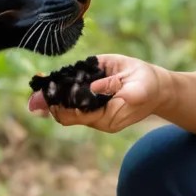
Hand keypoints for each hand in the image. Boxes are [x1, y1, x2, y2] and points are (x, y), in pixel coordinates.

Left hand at [32, 53, 166, 133]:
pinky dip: (63, 82)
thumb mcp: (138, 89)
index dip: (59, 106)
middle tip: (37, 89)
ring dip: (54, 90)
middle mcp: (94, 112)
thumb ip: (115, 88)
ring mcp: (92, 102)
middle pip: (64, 110)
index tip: (48, 95)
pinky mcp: (93, 89)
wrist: (158, 87)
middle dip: (50, 100)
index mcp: (104, 118)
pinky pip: (73, 88)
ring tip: (41, 81)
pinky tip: (56, 76)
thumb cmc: (148, 89)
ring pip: (65, 100)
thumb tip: (93, 86)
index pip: (73, 116)